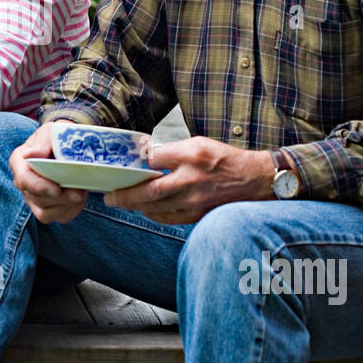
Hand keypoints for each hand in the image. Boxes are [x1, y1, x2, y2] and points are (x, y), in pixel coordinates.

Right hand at [10, 122, 87, 223]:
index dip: (40, 187)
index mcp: (19, 161)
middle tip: (80, 190)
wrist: (67, 145)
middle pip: (37, 199)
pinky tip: (80, 199)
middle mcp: (23, 182)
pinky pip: (58, 217)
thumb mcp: (51, 132)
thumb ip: (43, 142)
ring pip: (45, 213)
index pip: (24, 180)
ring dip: (66, 205)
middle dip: (60, 198)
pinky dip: (72, 211)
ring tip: (81, 193)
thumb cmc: (57, 137)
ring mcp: (34, 198)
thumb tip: (33, 154)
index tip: (58, 189)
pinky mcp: (48, 208)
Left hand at [103, 138, 274, 224]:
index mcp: (192, 156)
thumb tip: (146, 158)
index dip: (137, 163)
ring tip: (121, 202)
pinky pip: (167, 218)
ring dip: (135, 206)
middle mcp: (192, 180)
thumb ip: (172, 151)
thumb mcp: (199, 144)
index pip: (154, 160)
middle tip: (109, 197)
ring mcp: (194, 201)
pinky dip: (152, 214)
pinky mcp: (196, 215)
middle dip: (125, 196)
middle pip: (150, 191)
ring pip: (155, 208)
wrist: (253, 181)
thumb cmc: (224, 160)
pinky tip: (145, 209)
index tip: (124, 165)